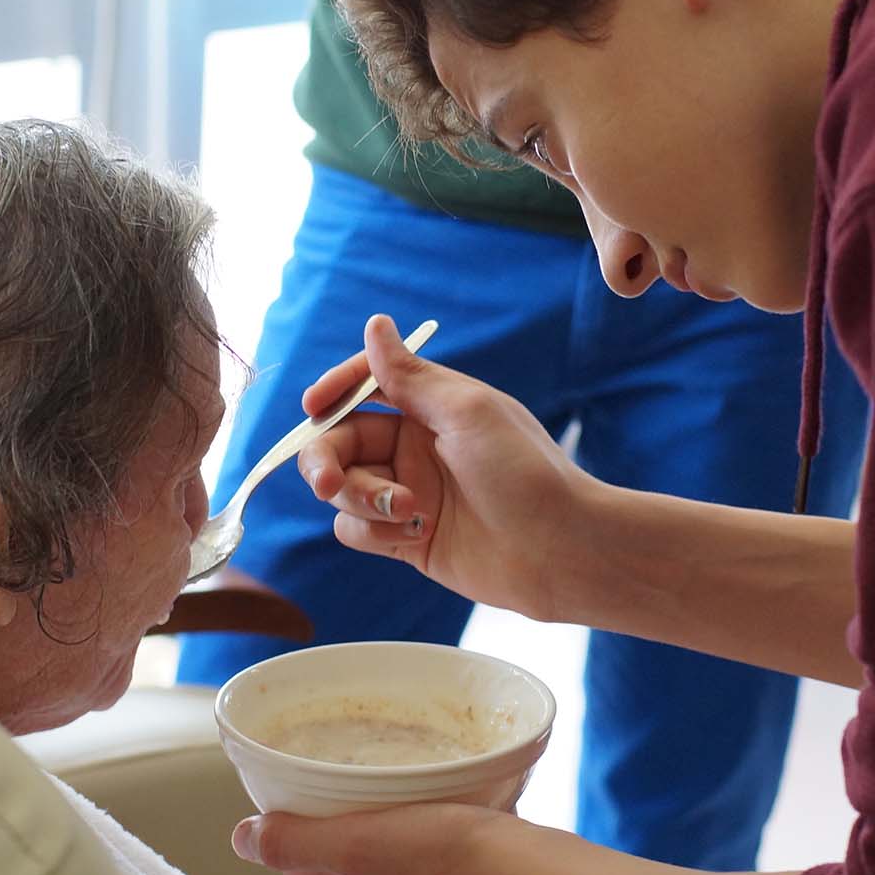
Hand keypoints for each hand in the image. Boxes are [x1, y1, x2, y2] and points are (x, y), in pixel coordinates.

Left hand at [230, 804, 796, 874]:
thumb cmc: (462, 861)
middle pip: (336, 849)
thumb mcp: (364, 843)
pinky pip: (425, 838)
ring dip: (376, 803)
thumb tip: (241, 840)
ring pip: (382, 842)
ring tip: (381, 762)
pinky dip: (419, 809)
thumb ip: (299, 843)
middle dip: (330, 805)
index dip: (284, 815)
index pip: (294, 859)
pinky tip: (434, 784)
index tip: (287, 770)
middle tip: (333, 755)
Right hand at [297, 315, 597, 620]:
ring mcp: (407, 493)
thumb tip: (375, 324)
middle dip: (325, 460)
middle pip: (338, 442)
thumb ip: (410, 377)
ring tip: (407, 511)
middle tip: (327, 483)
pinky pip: (356, 529)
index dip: (334, 392)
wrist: (559, 551)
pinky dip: (372, 530)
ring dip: (360, 499)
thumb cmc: (524, 473)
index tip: (314, 406)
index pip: (365, 387)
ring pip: (342, 488)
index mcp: (431, 407)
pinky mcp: (404, 537)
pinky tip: (413, 534)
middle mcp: (414, 447)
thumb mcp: (466, 412)